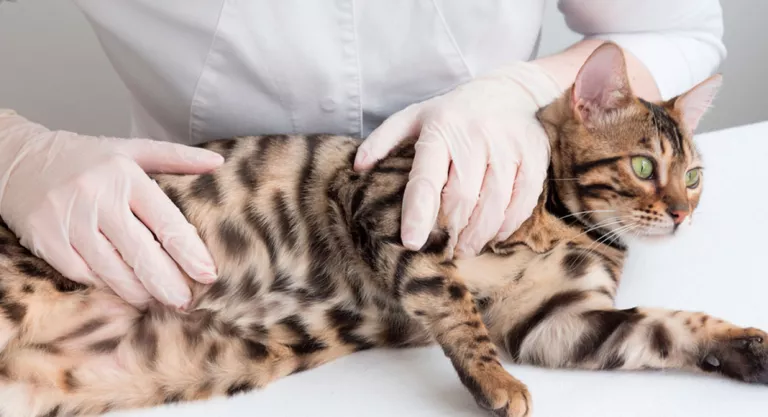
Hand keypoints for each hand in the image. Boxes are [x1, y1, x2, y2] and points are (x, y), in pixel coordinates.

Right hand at [0, 110, 222, 308]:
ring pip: (112, 270)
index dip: (189, 253)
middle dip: (167, 283)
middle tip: (186, 302)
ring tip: (159, 302)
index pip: (165, 222)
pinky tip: (124, 294)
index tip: (208, 275)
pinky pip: (84, 274)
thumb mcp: (130, 149)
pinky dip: (106, 287)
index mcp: (125, 176)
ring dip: (139, 292)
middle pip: (141, 253)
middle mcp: (97, 198)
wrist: (17, 159)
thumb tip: (217, 161)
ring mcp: (70, 221)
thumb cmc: (84, 158)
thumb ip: (175, 157)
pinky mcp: (47, 241)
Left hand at [354, 62, 561, 256]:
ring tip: (465, 248)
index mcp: (441, 128)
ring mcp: (508, 146)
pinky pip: (521, 201)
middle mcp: (475, 136)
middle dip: (450, 230)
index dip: (418, 213)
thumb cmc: (454, 111)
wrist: (510, 89)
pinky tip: (493, 234)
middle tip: (443, 249)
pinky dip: (506, 225)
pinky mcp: (534, 157)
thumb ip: (384, 139)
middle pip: (462, 198)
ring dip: (478, 234)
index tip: (412, 241)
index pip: (427, 178)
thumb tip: (357, 167)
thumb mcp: (415, 116)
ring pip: (493, 204)